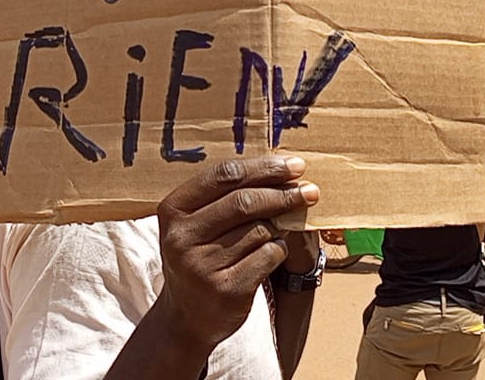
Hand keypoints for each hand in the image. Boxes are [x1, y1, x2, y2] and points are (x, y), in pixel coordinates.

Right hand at [154, 155, 318, 349]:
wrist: (187, 317)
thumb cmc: (201, 256)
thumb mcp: (199, 223)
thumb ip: (228, 196)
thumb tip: (284, 172)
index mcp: (173, 209)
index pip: (224, 176)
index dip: (264, 168)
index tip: (295, 166)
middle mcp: (182, 237)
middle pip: (245, 202)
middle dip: (284, 194)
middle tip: (311, 192)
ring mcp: (202, 266)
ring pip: (261, 230)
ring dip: (280, 226)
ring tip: (278, 231)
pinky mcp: (226, 289)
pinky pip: (269, 256)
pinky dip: (279, 250)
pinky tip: (271, 254)